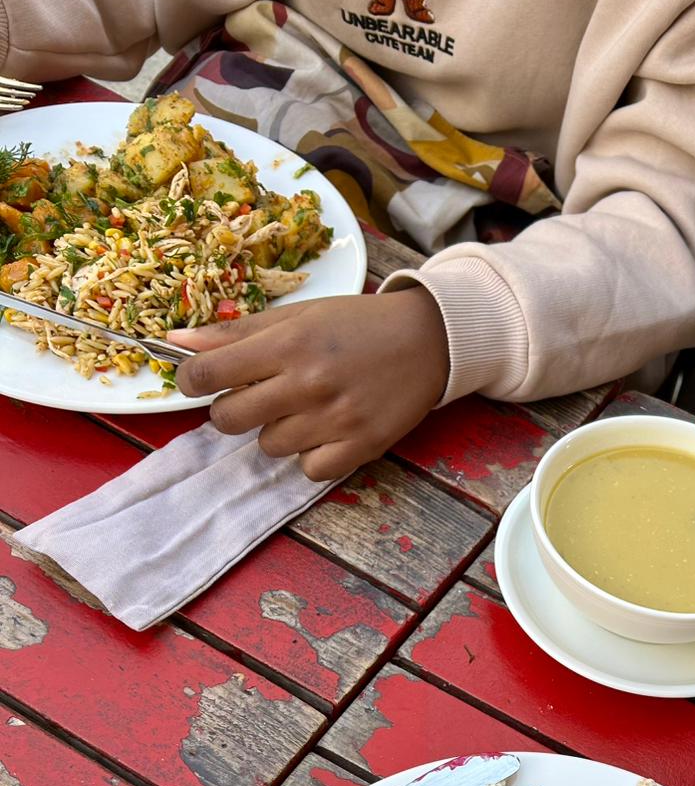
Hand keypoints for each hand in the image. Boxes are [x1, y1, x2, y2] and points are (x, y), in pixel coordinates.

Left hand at [170, 289, 450, 481]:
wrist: (428, 340)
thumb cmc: (357, 325)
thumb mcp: (299, 316)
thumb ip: (237, 332)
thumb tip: (176, 343)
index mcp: (289, 342)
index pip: (209, 373)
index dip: (193, 380)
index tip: (202, 381)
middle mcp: (309, 382)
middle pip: (230, 419)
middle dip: (230, 411)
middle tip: (253, 398)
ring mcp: (336, 418)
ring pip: (269, 446)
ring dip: (277, 431)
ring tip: (302, 409)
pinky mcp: (361, 446)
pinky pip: (309, 470)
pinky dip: (311, 456)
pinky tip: (325, 431)